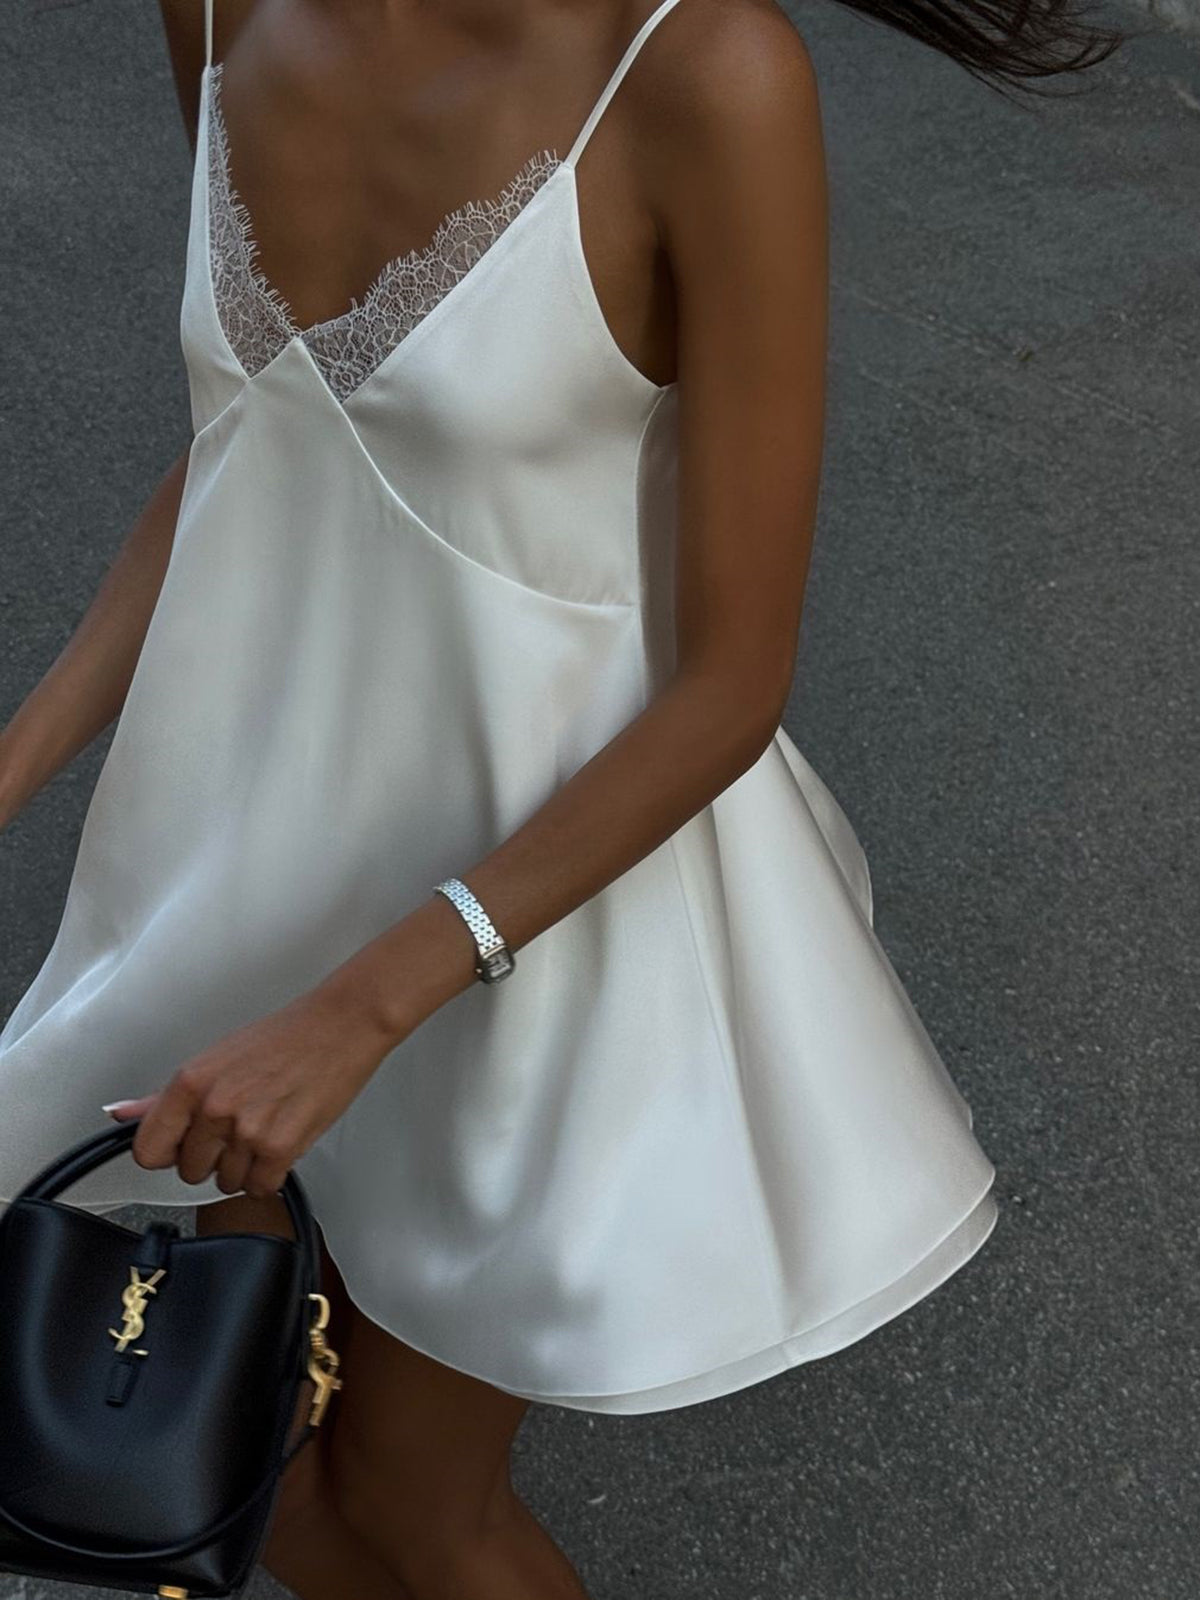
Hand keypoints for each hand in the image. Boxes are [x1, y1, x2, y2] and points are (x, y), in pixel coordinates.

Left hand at [104, 977, 400, 1199]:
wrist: (341, 1026)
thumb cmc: (284, 1037)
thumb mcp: (217, 1058)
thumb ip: (166, 1096)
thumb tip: (122, 1113)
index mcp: (191, 1083)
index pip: (149, 1150)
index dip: (168, 1152)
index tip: (184, 1145)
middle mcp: (214, 1108)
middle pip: (190, 1172)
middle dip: (213, 1158)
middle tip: (241, 1127)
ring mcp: (248, 1131)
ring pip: (227, 1183)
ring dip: (245, 1167)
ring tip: (267, 1129)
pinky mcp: (282, 1148)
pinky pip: (260, 1187)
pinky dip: (271, 1175)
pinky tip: (282, 1143)